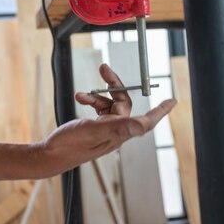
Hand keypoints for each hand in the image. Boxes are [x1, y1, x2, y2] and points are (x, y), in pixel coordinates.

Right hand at [38, 64, 175, 176]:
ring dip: (95, 95)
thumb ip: (119, 127)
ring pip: (108, 103)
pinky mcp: (94, 128)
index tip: (172, 101)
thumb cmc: (70, 145)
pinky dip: (90, 100)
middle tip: (103, 69)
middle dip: (114, 84)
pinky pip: (98, 108)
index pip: (146, 121)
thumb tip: (142, 127)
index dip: (160, 111)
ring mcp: (104, 129)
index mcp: (119, 133)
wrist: (50, 155)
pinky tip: (80, 97)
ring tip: (80, 94)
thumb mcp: (94, 131)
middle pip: (123, 102)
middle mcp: (115, 131)